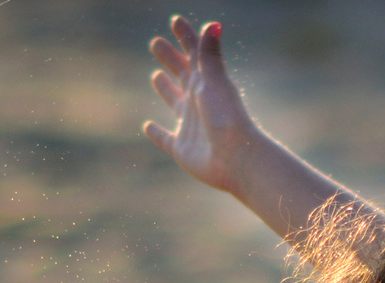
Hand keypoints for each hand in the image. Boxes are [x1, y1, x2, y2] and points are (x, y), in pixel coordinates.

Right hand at [142, 16, 260, 195]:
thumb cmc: (226, 117)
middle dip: (170, 58)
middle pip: (181, 74)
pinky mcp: (182, 149)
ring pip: (174, 101)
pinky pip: (165, 139)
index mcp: (207, 83)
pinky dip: (156, 134)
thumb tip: (213, 23)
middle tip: (156, 42)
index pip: (194, 54)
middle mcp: (198, 101)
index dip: (185, 36)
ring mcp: (190, 125)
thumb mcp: (214, 81)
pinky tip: (147, 127)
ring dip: (165, 89)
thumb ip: (209, 54)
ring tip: (156, 76)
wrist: (236, 159)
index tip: (175, 20)